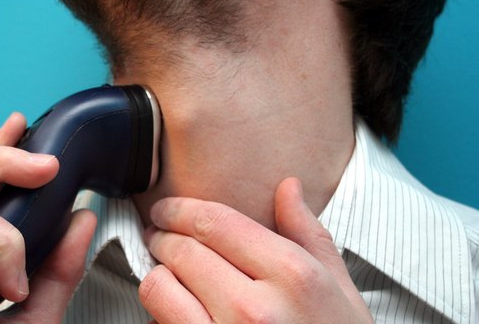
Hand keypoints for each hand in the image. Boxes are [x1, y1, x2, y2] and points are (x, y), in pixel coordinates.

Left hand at [139, 178, 372, 322]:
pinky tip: (175, 310)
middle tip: (158, 235)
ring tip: (167, 272)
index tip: (167, 208)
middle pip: (181, 249)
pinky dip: (159, 313)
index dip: (180, 209)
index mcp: (293, 276)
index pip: (215, 222)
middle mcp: (255, 308)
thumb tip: (287, 186)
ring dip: (156, 274)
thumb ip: (309, 234)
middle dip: (161, 235)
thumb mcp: (340, 290)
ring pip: (158, 286)